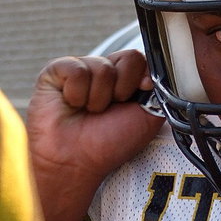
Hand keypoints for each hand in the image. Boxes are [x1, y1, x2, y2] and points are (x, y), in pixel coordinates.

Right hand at [27, 49, 163, 220]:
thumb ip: (161, 93)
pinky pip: (76, 69)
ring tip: (89, 113)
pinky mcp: (56, 71)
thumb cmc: (109, 144)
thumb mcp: (149, 118)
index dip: (143, 78)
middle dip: (123, 90)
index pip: (143, 61)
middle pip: (128, 58)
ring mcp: (81, 69)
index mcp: (127, 81)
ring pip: (102, 66)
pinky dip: (77, 93)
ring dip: (99, 98)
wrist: (76, 162)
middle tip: (110, 110)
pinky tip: (72, 105)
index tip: (140, 95)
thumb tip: (163, 71)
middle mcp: (105, 72)